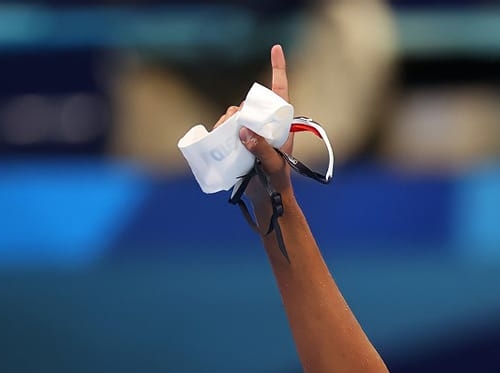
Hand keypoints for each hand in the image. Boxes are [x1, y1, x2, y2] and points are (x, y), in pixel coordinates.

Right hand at [211, 44, 296, 224]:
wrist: (266, 197)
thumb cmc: (276, 181)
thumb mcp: (273, 165)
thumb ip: (262, 149)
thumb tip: (243, 131)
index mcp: (280, 123)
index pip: (280, 90)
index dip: (278, 68)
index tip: (276, 47)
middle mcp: (264, 123)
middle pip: (250, 103)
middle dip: (240, 109)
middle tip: (237, 128)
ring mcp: (249, 131)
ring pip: (234, 114)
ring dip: (228, 120)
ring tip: (229, 137)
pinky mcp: (237, 141)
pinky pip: (224, 126)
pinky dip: (219, 128)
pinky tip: (219, 136)